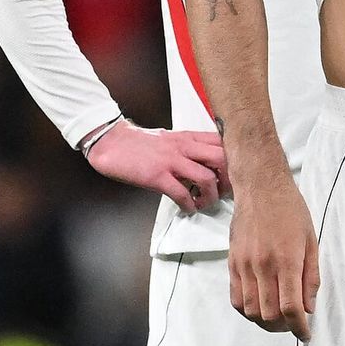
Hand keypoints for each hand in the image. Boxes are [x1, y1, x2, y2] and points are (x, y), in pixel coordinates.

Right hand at [85, 121, 229, 212]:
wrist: (110, 141)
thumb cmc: (140, 143)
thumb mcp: (171, 139)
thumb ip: (190, 147)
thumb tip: (207, 163)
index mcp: (189, 137)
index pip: (223, 143)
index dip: (234, 160)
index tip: (234, 174)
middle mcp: (184, 146)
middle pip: (223, 159)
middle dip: (229, 179)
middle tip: (226, 193)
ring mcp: (171, 161)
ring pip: (206, 178)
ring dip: (211, 196)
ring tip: (205, 203)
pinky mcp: (157, 176)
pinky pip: (181, 193)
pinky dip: (189, 205)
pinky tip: (188, 208)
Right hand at [228, 166, 319, 339]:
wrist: (261, 188)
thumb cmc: (291, 211)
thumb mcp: (312, 241)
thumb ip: (311, 277)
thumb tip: (309, 308)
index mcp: (287, 260)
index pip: (291, 307)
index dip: (299, 328)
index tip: (305, 334)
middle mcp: (263, 266)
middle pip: (269, 315)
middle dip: (284, 327)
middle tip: (294, 324)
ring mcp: (244, 265)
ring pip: (250, 311)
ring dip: (265, 321)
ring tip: (278, 318)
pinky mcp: (232, 263)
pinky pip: (236, 298)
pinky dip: (247, 310)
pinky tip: (260, 307)